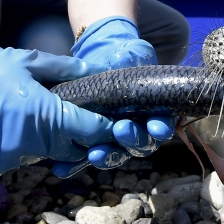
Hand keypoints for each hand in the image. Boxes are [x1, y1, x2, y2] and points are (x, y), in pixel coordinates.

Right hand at [0, 8, 116, 182]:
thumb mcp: (21, 60)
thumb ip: (62, 70)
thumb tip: (93, 72)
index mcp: (40, 116)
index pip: (88, 133)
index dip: (105, 131)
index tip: (116, 127)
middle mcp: (23, 147)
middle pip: (65, 150)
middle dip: (72, 137)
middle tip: (66, 119)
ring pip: (35, 158)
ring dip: (36, 143)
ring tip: (12, 114)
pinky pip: (6, 163)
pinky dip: (7, 150)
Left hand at [59, 16, 174, 174]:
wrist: (95, 67)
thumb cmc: (119, 60)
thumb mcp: (130, 55)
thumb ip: (134, 59)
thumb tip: (125, 62)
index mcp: (153, 112)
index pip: (161, 125)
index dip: (161, 128)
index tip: (157, 127)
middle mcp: (137, 131)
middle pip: (141, 145)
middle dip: (133, 140)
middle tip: (121, 130)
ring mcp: (114, 141)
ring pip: (115, 155)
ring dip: (106, 156)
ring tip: (93, 154)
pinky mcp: (90, 144)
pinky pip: (84, 159)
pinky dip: (74, 165)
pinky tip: (62, 169)